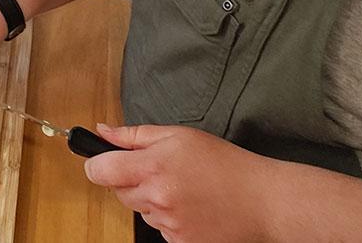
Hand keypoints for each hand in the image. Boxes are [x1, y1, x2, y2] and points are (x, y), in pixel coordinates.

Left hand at [85, 124, 271, 241]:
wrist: (265, 201)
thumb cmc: (225, 164)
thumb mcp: (180, 136)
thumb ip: (135, 135)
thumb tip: (102, 132)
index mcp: (153, 167)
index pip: (100, 171)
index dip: (97, 164)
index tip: (104, 161)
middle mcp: (158, 198)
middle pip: (118, 192)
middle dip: (131, 181)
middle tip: (161, 171)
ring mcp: (169, 224)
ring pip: (141, 211)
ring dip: (152, 200)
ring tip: (183, 189)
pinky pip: (160, 229)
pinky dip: (169, 219)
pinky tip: (191, 208)